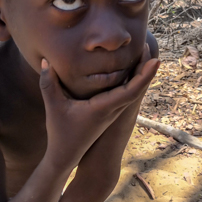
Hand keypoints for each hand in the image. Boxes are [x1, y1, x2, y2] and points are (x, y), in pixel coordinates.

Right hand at [40, 46, 158, 169]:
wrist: (66, 155)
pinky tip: (130, 70)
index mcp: (103, 108)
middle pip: (136, 88)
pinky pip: (125, 95)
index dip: (144, 76)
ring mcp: (112, 113)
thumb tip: (46, 61)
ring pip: (132, 92)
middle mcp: (112, 110)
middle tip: (149, 46)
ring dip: (139, 74)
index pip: (130, 91)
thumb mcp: (53, 106)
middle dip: (144, 68)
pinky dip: (131, 81)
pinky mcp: (108, 113)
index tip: (156, 61)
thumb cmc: (60, 132)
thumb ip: (48, 83)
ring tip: (143, 53)